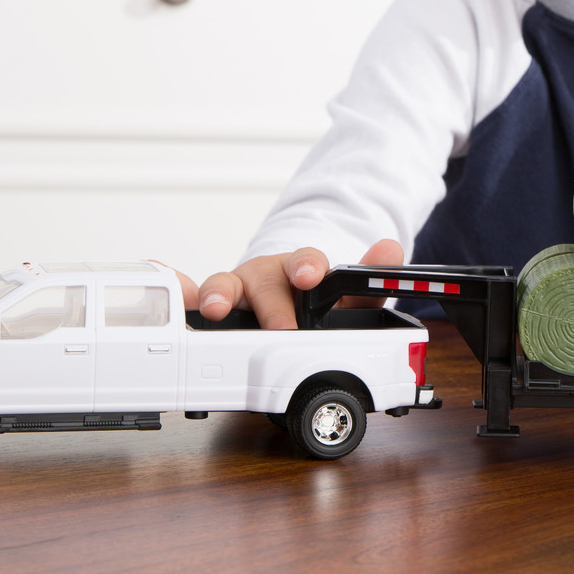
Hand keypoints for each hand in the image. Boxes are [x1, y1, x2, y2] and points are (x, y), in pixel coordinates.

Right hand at [171, 239, 404, 327]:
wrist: (285, 302)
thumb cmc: (312, 301)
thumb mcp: (346, 298)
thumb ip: (370, 281)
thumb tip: (391, 247)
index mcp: (301, 269)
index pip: (305, 261)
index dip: (307, 266)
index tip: (309, 276)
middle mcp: (267, 275)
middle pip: (265, 280)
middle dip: (272, 304)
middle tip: (281, 326)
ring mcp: (239, 290)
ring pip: (225, 284)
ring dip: (220, 294)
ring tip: (217, 309)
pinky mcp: (216, 306)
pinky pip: (196, 299)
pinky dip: (187, 297)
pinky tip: (182, 304)